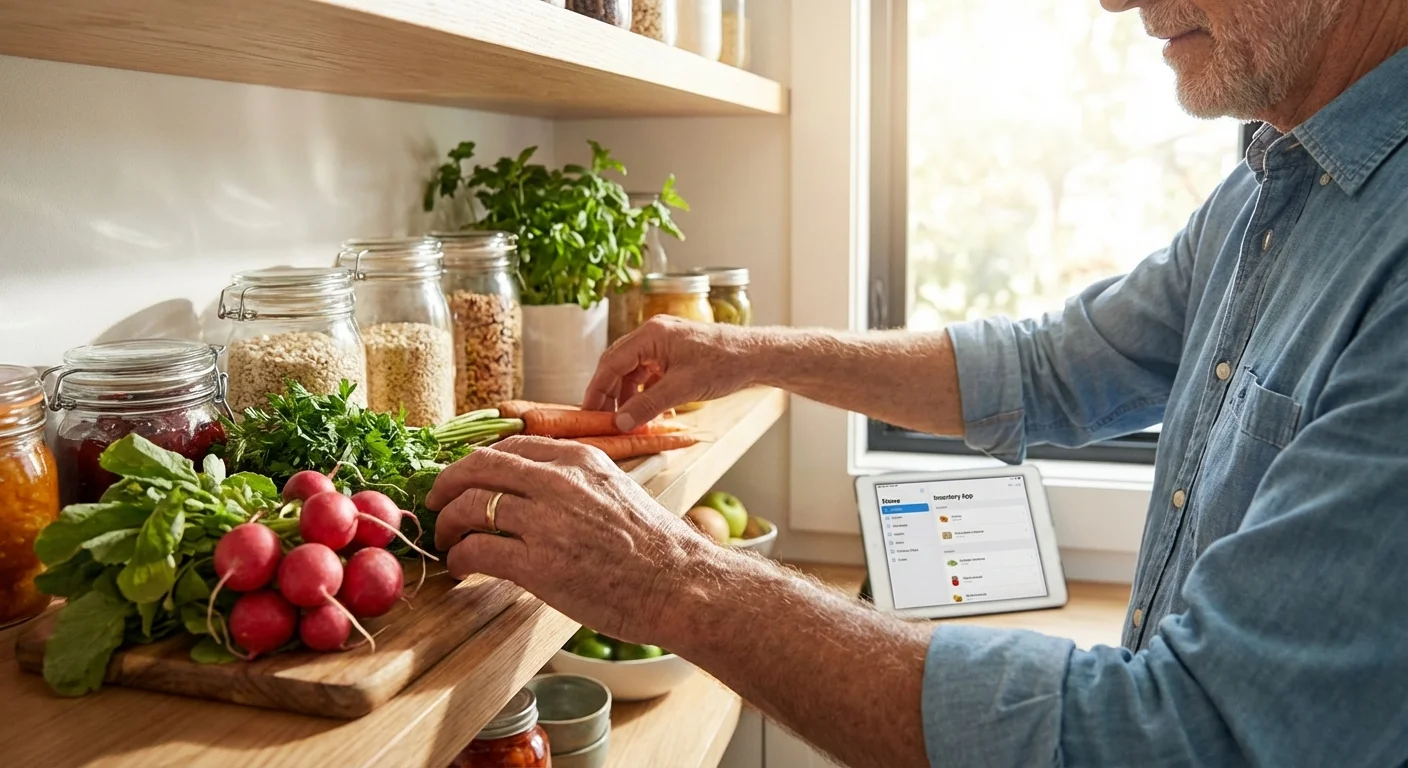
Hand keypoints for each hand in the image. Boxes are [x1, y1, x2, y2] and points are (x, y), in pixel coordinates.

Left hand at [426, 435, 712, 641]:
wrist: (680, 583)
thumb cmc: (655, 546)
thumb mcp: (616, 489)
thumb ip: (575, 481)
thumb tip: (536, 489)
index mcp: (578, 459)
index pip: (508, 447)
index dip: (474, 464)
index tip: (462, 479)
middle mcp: (558, 480)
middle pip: (477, 467)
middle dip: (445, 486)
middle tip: (435, 505)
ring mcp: (546, 520)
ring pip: (468, 507)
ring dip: (448, 526)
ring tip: (448, 543)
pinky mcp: (538, 563)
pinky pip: (477, 551)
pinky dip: (460, 559)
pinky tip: (462, 569)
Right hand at [582, 315, 754, 430]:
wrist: (755, 356)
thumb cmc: (724, 363)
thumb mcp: (682, 388)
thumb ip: (648, 405)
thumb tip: (621, 422)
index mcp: (650, 334)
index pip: (611, 361)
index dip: (596, 388)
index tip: (587, 411)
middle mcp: (653, 334)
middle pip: (618, 364)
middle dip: (609, 393)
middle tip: (602, 418)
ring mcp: (664, 343)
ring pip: (634, 370)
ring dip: (629, 395)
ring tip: (628, 420)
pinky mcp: (674, 353)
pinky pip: (650, 373)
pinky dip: (646, 392)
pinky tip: (651, 412)